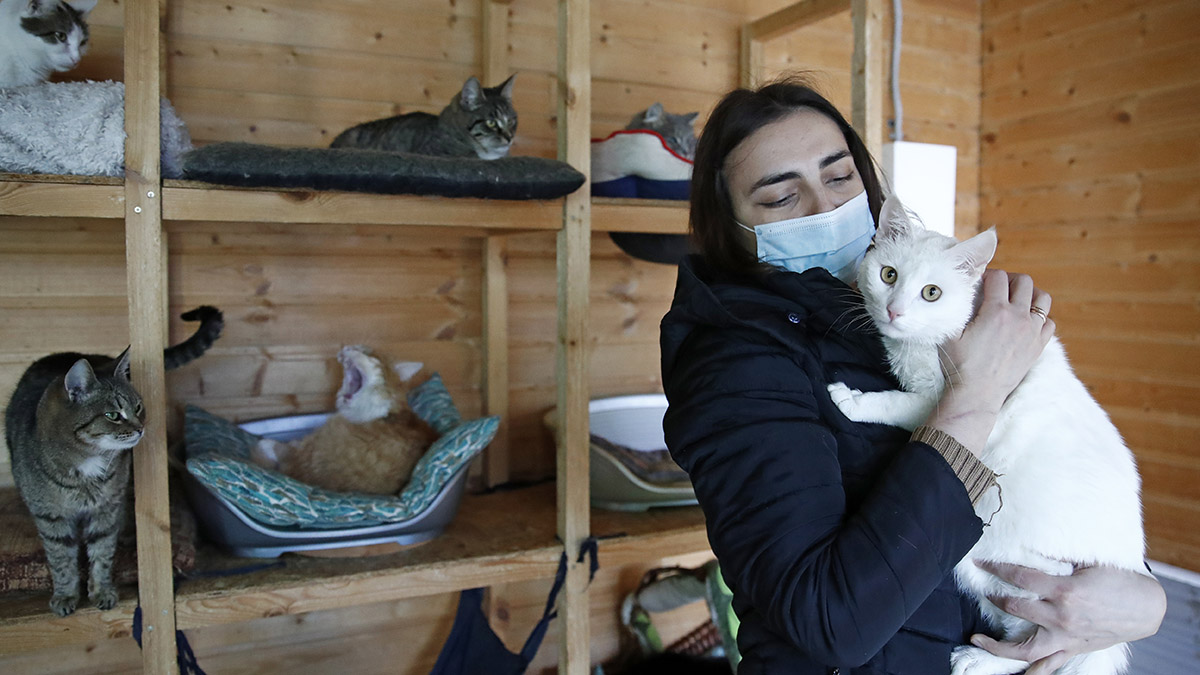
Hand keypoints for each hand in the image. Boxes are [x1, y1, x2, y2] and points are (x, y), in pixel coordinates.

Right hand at [926, 270, 1055, 454]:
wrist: (978, 394)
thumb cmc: (960, 365)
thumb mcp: (950, 334)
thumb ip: (956, 310)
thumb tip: (958, 294)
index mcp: (996, 311)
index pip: (997, 277)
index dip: (987, 275)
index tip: (980, 282)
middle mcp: (1018, 318)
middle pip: (1023, 281)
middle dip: (1009, 280)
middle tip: (998, 288)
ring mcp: (1032, 332)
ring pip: (1042, 298)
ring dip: (1029, 294)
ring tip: (1016, 301)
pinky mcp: (1038, 346)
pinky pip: (1049, 323)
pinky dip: (1040, 318)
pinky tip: (1026, 323)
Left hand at [969, 561, 1165, 674]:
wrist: (1146, 608)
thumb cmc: (1120, 580)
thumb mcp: (1090, 561)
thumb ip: (1059, 557)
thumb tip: (1032, 546)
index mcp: (1064, 591)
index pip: (1019, 577)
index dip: (996, 568)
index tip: (980, 563)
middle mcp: (1061, 617)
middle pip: (1015, 607)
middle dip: (994, 596)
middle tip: (982, 589)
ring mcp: (1066, 637)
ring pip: (1024, 649)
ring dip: (998, 646)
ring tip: (978, 639)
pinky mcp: (1073, 649)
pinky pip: (1048, 666)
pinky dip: (1031, 672)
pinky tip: (1014, 671)